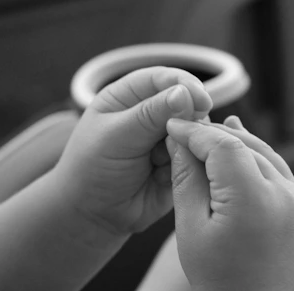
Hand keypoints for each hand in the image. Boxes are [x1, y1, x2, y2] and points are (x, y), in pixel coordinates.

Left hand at [55, 67, 212, 235]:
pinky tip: (165, 176)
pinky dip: (188, 164)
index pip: (163, 78)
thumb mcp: (115, 137)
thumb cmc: (92, 170)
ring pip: (195, 130)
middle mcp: (150, 113)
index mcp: (128, 96)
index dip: (184, 85)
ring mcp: (166, 138)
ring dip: (186, 144)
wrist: (93, 215)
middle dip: (189, 119)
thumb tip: (185, 93)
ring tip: (160, 163)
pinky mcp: (178, 161)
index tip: (201, 101)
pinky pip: (196, 156)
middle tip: (184, 137)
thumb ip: (149, 115)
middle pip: (186, 103)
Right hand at [166, 116, 293, 290]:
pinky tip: (238, 143)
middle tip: (183, 130)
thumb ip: (186, 179)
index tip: (173, 126)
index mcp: (254, 201)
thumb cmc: (217, 279)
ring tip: (205, 131)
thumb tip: (179, 141)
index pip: (223, 145)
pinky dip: (253, 154)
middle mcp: (284, 194)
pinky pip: (275, 167)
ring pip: (261, 151)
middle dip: (211, 133)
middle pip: (243, 144)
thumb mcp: (190, 229)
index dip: (195, 131)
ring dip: (233, 140)